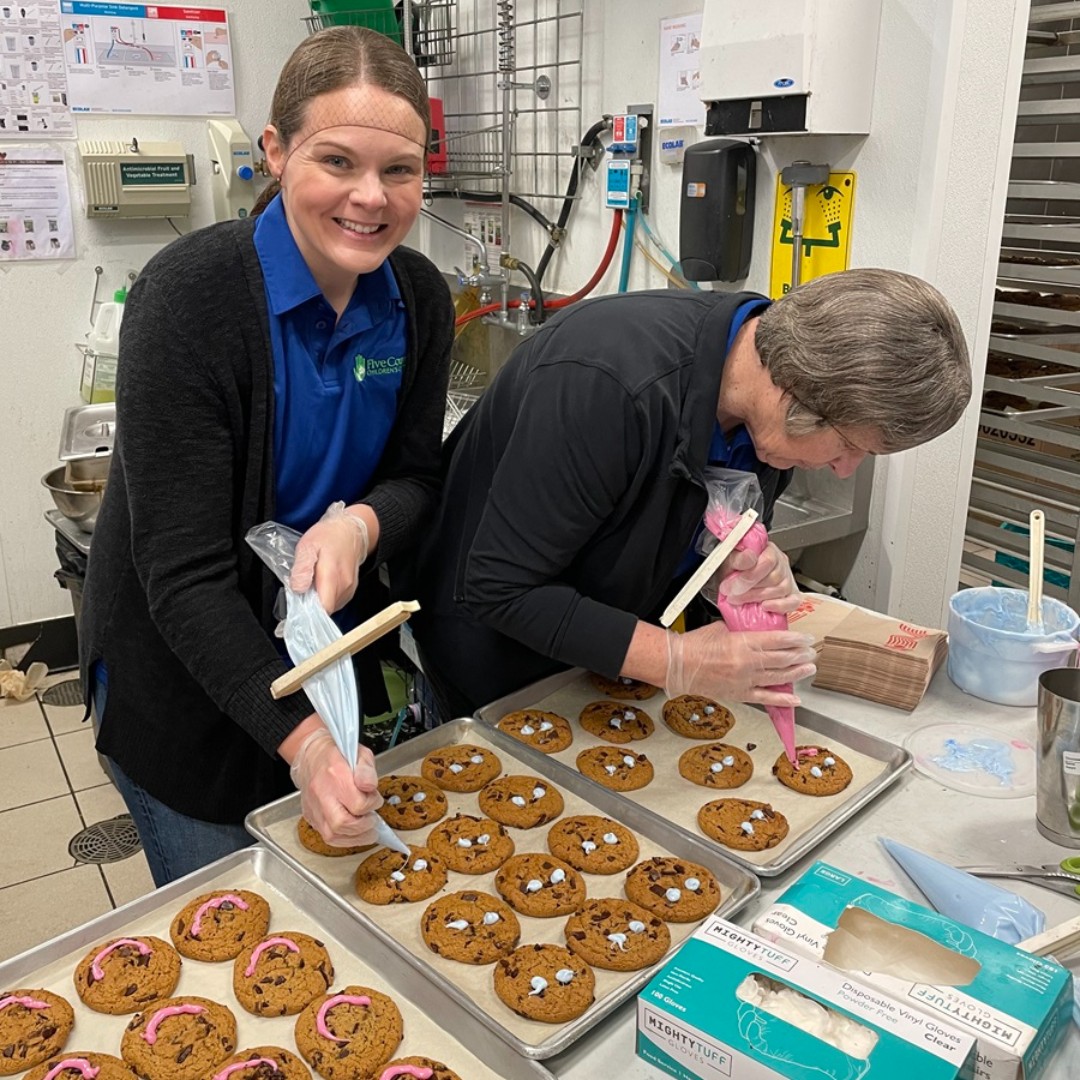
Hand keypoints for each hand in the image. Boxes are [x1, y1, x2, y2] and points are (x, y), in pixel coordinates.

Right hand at [288, 728, 381, 846]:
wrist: (311, 755)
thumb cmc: (337, 755)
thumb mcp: (360, 754)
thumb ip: (367, 771)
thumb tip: (369, 786)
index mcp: (336, 774)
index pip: (358, 802)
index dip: (372, 804)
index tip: (375, 799)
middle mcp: (322, 793)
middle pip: (342, 823)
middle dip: (364, 826)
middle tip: (373, 820)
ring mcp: (314, 806)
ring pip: (332, 834)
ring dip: (355, 837)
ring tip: (367, 829)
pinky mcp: (311, 816)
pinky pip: (326, 836)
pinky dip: (344, 839)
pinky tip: (354, 833)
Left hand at [289, 501, 369, 614]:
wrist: (350, 532)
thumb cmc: (329, 536)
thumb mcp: (308, 545)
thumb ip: (302, 568)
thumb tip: (298, 589)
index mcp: (332, 575)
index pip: (323, 608)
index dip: (307, 613)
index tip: (296, 608)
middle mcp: (344, 586)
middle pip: (324, 610)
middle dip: (309, 605)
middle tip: (301, 590)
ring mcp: (349, 590)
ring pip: (329, 607)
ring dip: (317, 602)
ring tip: (311, 585)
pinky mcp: (350, 591)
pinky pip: (335, 603)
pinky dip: (324, 598)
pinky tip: (320, 586)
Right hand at [664, 622, 815, 705]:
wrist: (678, 665)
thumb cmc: (694, 645)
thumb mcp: (722, 628)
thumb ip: (742, 630)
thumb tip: (756, 630)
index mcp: (742, 643)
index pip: (777, 640)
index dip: (795, 639)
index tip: (806, 638)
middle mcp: (747, 662)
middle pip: (782, 659)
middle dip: (800, 655)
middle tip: (811, 652)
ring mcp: (744, 680)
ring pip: (778, 677)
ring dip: (796, 673)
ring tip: (808, 669)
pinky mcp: (739, 694)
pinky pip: (764, 698)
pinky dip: (781, 700)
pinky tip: (794, 699)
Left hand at [718, 541, 800, 614]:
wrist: (733, 584)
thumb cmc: (734, 571)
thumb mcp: (731, 561)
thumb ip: (739, 558)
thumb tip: (748, 557)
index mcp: (768, 550)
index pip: (768, 561)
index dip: (750, 575)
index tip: (732, 585)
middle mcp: (781, 563)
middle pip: (775, 577)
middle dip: (751, 589)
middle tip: (732, 595)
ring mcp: (788, 579)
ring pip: (782, 589)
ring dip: (758, 597)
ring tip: (740, 600)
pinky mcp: (792, 595)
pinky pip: (793, 602)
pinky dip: (779, 606)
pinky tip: (764, 606)